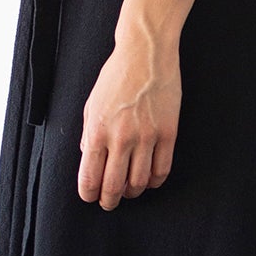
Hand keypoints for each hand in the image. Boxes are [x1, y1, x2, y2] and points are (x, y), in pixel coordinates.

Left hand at [78, 34, 180, 209]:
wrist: (145, 53)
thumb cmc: (116, 75)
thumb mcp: (91, 104)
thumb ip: (88, 134)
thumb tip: (87, 158)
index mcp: (97, 131)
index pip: (89, 177)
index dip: (89, 194)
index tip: (91, 197)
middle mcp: (120, 138)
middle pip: (114, 186)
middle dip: (109, 201)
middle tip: (109, 203)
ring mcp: (146, 136)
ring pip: (139, 182)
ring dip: (132, 192)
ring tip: (129, 190)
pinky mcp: (168, 133)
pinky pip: (162, 169)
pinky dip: (154, 181)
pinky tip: (149, 179)